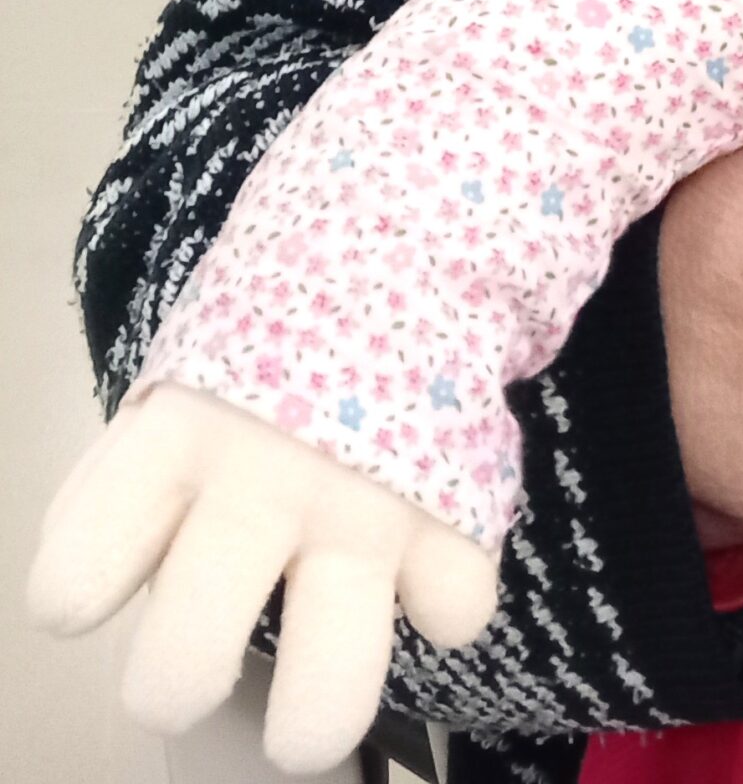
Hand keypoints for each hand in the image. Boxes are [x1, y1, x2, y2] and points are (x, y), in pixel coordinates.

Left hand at [26, 384, 497, 772]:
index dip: (85, 591)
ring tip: (308, 711)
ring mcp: (367, 504)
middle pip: (181, 671)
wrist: (415, 236)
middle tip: (203, 661)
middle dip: (177, 688)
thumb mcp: (181, 382)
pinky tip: (427, 564)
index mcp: (174, 445)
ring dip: (312, 717)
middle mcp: (263, 483)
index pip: (73, 583)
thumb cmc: (277, 338)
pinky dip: (445, 601)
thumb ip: (127, 482)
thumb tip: (88, 593)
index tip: (121, 565)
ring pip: (328, 688)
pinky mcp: (459, 509)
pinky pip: (455, 613)